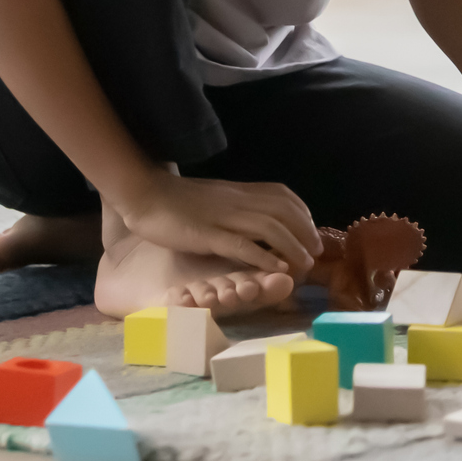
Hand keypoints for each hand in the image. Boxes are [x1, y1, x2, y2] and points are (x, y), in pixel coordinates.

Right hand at [109, 169, 322, 277]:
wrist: (144, 193)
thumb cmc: (178, 199)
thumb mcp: (216, 196)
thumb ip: (237, 202)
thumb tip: (259, 214)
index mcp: (240, 191)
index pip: (284, 196)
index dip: (303, 214)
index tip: (312, 231)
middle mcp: (237, 202)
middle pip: (284, 212)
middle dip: (305, 232)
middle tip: (317, 252)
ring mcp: (223, 217)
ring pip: (269, 229)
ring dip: (293, 246)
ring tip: (305, 265)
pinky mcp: (207, 234)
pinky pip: (241, 245)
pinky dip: (263, 257)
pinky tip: (277, 269)